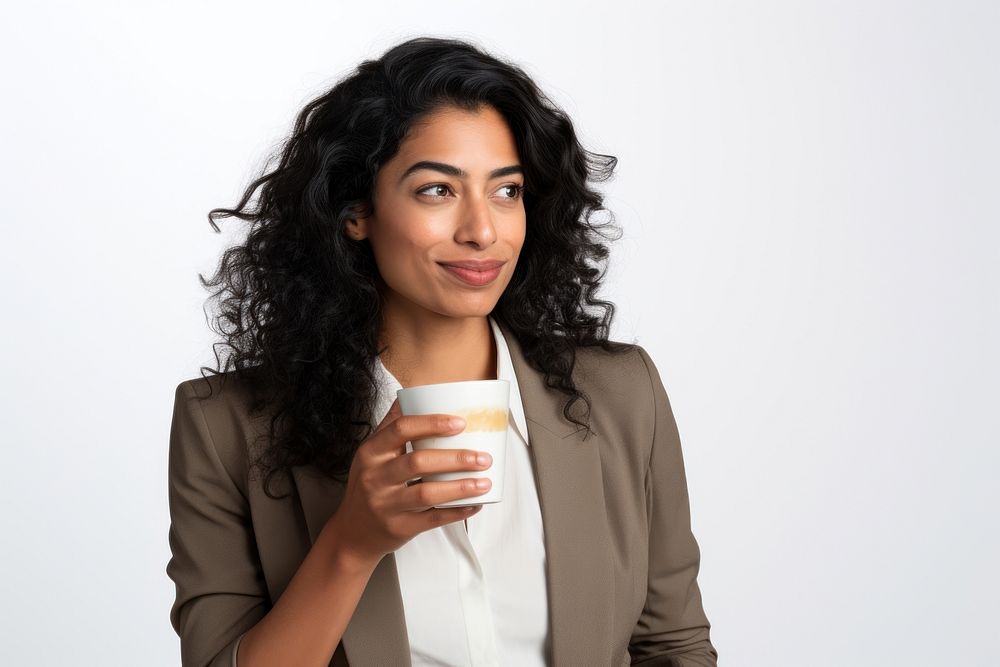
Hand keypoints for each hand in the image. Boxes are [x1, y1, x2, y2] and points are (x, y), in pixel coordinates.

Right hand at [325, 397, 493, 566]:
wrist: (352, 532)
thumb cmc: (368, 486)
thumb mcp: (371, 454)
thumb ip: (391, 426)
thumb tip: (411, 393)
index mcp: (371, 452)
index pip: (401, 429)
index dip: (433, 424)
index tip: (460, 423)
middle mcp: (375, 477)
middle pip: (418, 461)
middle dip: (456, 458)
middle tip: (483, 458)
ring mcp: (385, 505)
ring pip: (427, 493)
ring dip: (461, 487)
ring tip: (485, 482)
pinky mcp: (398, 528)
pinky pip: (432, 519)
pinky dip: (457, 512)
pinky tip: (475, 504)